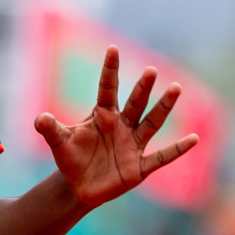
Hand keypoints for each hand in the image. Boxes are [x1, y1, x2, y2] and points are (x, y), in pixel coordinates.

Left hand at [34, 46, 199, 209]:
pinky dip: (177, 149)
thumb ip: (50, 129)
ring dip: (163, 107)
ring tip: (176, 88)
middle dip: (142, 88)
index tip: (112, 48)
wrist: (78, 186)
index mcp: (102, 116)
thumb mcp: (59, 143)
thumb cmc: (70, 159)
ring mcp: (133, 145)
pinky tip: (194, 138)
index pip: (107, 89)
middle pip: (135, 103)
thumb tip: (40, 119)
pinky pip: (162, 156)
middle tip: (151, 70)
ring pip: (152, 123)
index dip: (109, 70)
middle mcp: (121, 126)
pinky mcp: (139, 167)